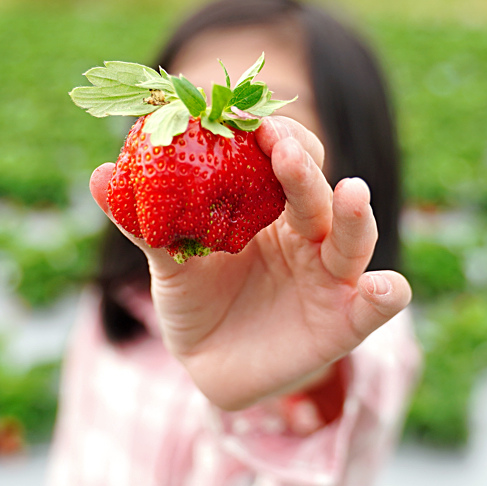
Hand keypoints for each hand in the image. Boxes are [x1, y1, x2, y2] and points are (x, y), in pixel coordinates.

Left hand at [90, 115, 412, 410]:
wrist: (210, 369)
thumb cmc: (196, 302)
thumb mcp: (168, 263)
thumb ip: (142, 223)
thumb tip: (99, 176)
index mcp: (271, 207)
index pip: (283, 157)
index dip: (270, 134)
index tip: (243, 116)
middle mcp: (308, 234)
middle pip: (316, 189)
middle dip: (302, 166)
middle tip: (279, 145)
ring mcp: (330, 276)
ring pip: (351, 237)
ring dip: (354, 214)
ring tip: (351, 193)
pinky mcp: (344, 321)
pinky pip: (374, 306)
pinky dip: (387, 295)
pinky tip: (388, 287)